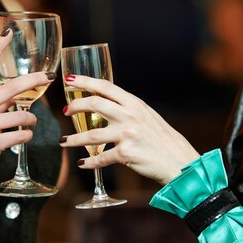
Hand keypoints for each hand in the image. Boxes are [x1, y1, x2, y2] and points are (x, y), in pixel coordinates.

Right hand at [0, 31, 52, 179]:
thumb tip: (17, 97)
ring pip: (22, 116)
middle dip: (33, 80)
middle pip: (11, 88)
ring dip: (31, 119)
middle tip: (48, 77)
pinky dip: (27, 136)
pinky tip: (22, 138)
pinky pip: (21, 135)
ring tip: (30, 123)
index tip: (7, 33)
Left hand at [61, 75, 199, 184]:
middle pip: (94, 104)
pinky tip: (82, 163)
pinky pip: (100, 158)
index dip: (85, 81)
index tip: (70, 80)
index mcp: (135, 104)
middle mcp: (130, 116)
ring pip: (91, 135)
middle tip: (65, 111)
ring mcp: (127, 134)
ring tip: (63, 141)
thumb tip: (107, 106)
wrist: (179, 161)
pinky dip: (89, 162)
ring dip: (74, 139)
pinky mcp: (126, 154)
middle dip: (75, 107)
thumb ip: (128, 110)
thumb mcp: (148, 117)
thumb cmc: (163, 140)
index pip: (105, 86)